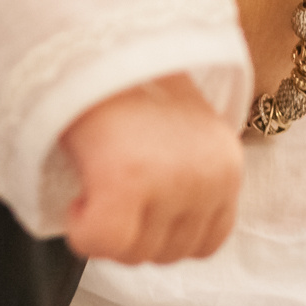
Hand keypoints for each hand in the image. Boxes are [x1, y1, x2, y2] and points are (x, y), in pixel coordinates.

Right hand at [59, 75, 242, 263]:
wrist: (94, 50)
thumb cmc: (128, 88)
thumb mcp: (182, 131)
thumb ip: (188, 176)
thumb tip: (169, 223)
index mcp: (228, 164)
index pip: (208, 241)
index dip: (165, 232)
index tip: (139, 208)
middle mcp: (209, 177)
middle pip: (170, 254)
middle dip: (134, 234)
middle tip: (109, 192)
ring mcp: (172, 182)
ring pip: (135, 254)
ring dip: (109, 233)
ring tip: (96, 184)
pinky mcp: (127, 183)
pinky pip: (101, 244)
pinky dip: (82, 233)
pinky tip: (78, 201)